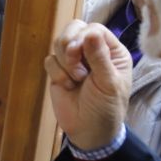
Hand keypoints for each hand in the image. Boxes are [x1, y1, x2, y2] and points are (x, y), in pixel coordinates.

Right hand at [42, 21, 132, 150]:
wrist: (88, 132)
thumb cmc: (106, 108)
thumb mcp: (108, 84)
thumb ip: (99, 58)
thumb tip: (90, 33)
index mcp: (112, 51)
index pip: (94, 29)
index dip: (83, 37)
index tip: (78, 52)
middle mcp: (93, 51)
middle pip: (74, 29)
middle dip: (69, 46)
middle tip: (74, 64)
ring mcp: (74, 60)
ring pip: (58, 43)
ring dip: (64, 63)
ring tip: (76, 80)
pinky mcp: (58, 71)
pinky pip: (49, 60)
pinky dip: (57, 73)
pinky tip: (68, 86)